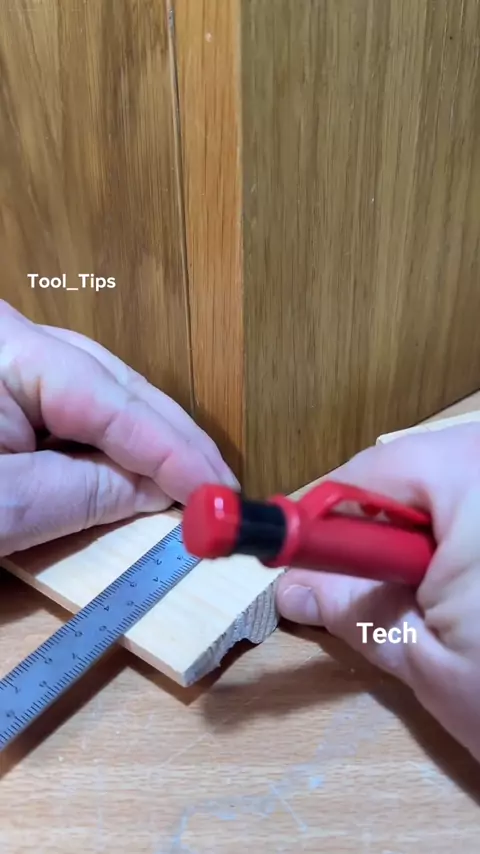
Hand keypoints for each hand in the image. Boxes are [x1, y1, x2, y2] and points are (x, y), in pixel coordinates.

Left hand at [0, 300, 237, 555]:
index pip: (115, 402)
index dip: (175, 451)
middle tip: (217, 485)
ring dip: (145, 440)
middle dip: (171, 438)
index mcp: (8, 348)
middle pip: (115, 385)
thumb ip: (84, 494)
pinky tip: (134, 467)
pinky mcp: (2, 387)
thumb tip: (156, 490)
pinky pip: (67, 409)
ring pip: (97, 394)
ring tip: (190, 479)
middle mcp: (15, 340)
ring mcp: (7, 361)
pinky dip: (106, 443)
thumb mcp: (3, 508)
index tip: (221, 493)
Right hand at [275, 425, 479, 761]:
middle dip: (383, 533)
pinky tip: (475, 596)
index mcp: (475, 485)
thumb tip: (286, 587)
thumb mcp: (424, 657)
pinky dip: (466, 544)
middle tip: (373, 591)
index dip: (322, 516)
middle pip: (415, 475)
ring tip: (436, 605)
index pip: (370, 474)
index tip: (294, 555)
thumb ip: (348, 607)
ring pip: (453, 491)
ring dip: (428, 542)